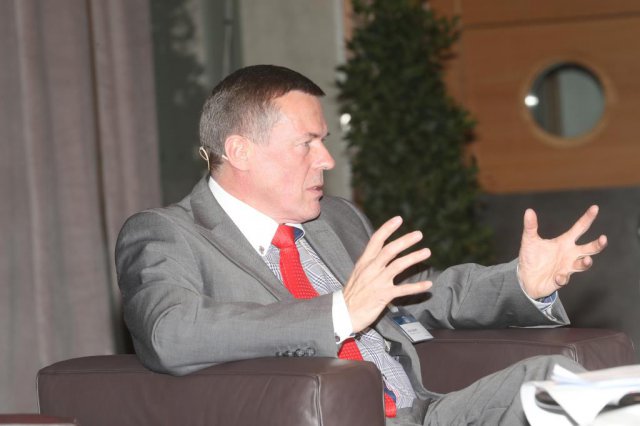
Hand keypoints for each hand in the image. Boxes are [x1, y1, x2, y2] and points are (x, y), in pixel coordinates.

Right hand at [343, 216, 431, 332]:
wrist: (343, 314)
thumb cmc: (352, 295)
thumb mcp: (358, 274)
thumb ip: (371, 264)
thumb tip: (383, 255)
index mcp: (364, 262)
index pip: (376, 240)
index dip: (387, 228)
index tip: (398, 219)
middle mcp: (371, 269)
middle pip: (390, 250)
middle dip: (405, 240)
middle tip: (419, 234)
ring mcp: (377, 282)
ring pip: (398, 265)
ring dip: (414, 257)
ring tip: (427, 252)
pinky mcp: (383, 296)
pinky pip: (403, 289)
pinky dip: (416, 287)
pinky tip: (428, 285)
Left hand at [518, 205, 606, 299]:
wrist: (525, 278)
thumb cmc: (531, 257)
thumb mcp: (529, 240)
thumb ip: (530, 226)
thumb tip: (529, 211)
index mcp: (564, 242)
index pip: (579, 228)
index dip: (587, 218)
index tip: (595, 208)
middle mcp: (569, 255)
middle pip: (589, 249)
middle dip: (597, 245)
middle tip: (603, 239)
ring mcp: (566, 268)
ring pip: (582, 265)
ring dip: (585, 263)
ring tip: (587, 260)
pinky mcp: (559, 280)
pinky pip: (564, 279)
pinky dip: (562, 278)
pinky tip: (559, 277)